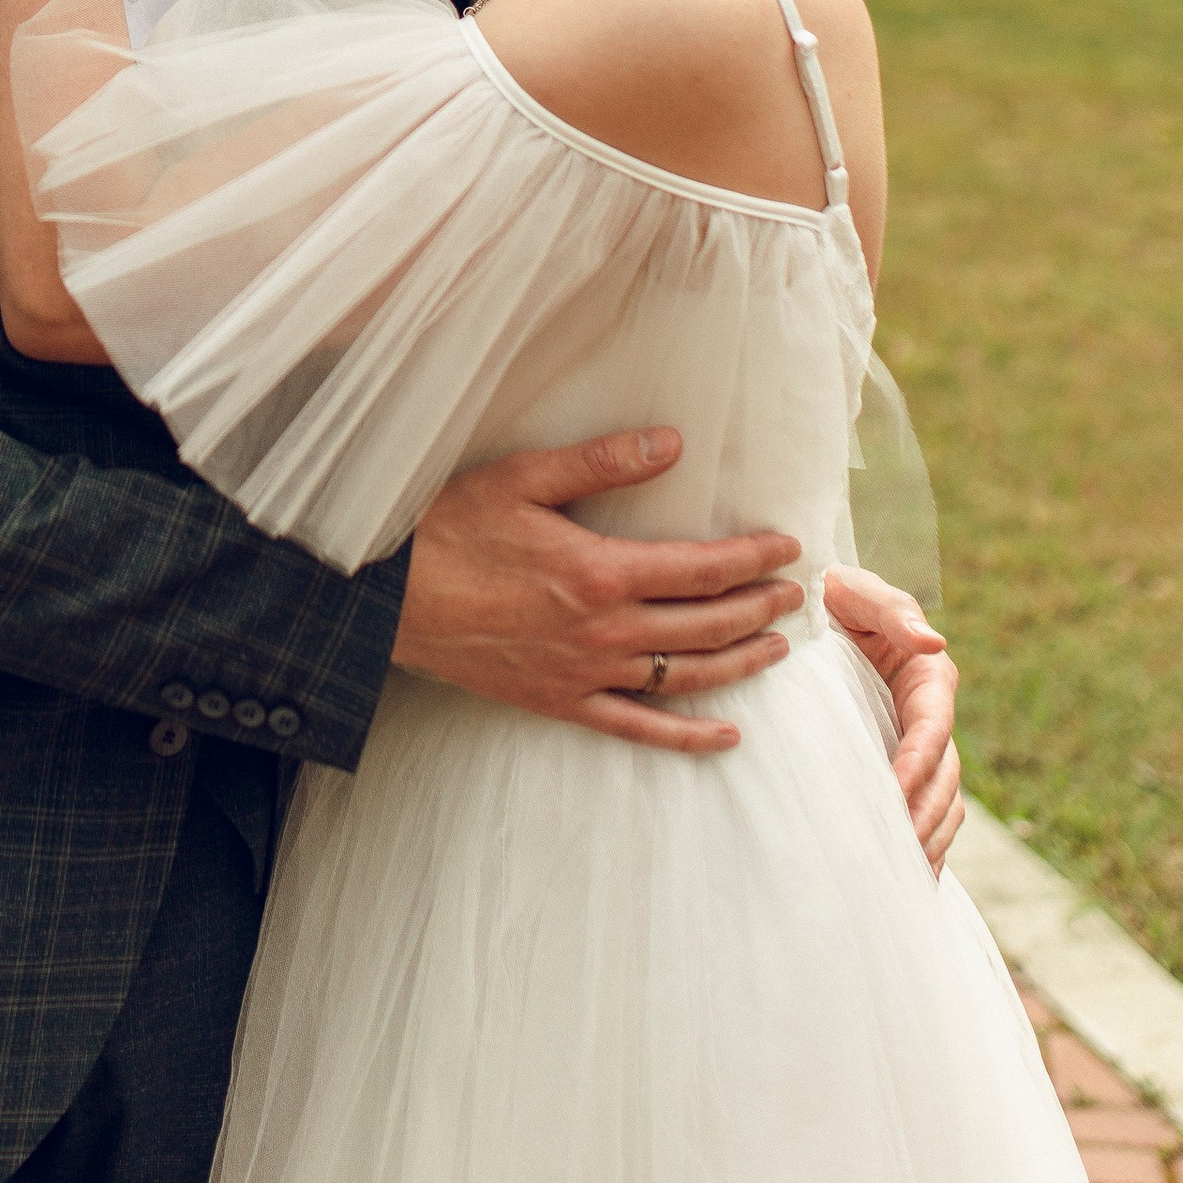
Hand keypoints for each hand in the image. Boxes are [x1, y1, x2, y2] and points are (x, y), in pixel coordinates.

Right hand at [394, 430, 803, 756]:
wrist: (387, 599)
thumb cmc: (449, 529)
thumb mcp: (523, 478)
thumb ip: (602, 461)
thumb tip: (672, 444)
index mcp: (600, 572)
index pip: (702, 567)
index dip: (752, 558)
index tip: (788, 548)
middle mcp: (603, 631)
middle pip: (706, 623)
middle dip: (759, 606)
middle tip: (794, 593)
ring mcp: (584, 674)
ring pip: (685, 676)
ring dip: (740, 662)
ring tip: (776, 645)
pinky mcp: (561, 703)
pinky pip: (636, 728)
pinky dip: (685, 737)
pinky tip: (724, 735)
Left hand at [825, 564, 963, 870]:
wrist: (809, 605)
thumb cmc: (832, 593)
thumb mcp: (858, 590)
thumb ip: (893, 610)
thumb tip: (934, 641)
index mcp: (928, 677)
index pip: (932, 730)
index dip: (918, 764)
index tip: (895, 794)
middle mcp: (931, 715)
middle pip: (943, 776)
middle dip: (926, 814)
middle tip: (900, 850)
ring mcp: (917, 744)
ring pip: (942, 800)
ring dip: (930, 837)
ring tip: (908, 874)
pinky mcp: (900, 763)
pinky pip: (925, 808)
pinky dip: (925, 842)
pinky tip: (911, 877)